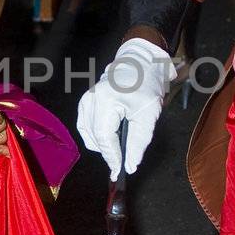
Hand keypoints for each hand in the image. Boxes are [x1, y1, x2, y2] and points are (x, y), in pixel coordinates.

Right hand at [76, 38, 173, 180]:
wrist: (140, 63)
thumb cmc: (146, 84)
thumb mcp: (148, 115)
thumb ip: (138, 142)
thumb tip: (129, 166)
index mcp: (106, 100)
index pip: (104, 137)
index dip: (112, 157)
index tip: (119, 171)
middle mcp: (90, 100)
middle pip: (94, 138)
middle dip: (109, 152)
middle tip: (125, 159)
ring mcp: (85, 101)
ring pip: (89, 135)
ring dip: (103, 145)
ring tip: (121, 142)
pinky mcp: (85, 103)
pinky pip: (87, 128)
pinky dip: (98, 137)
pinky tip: (111, 135)